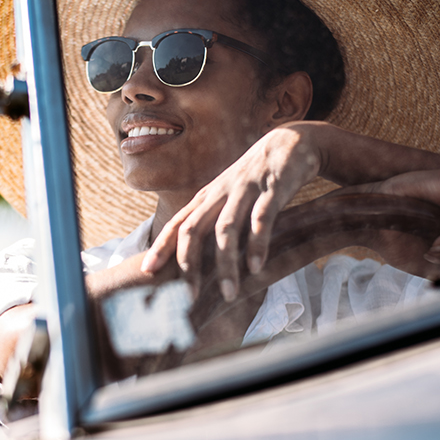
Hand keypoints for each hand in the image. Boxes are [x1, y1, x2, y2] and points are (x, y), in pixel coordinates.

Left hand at [141, 122, 327, 300]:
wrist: (291, 142)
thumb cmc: (255, 178)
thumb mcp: (227, 196)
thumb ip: (211, 221)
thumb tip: (195, 256)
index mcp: (207, 197)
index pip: (176, 223)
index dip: (161, 246)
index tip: (148, 271)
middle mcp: (220, 193)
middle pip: (193, 228)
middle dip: (188, 263)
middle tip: (190, 297)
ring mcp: (245, 189)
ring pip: (226, 229)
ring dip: (226, 264)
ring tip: (228, 293)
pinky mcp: (273, 188)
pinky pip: (261, 219)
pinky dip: (257, 244)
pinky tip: (256, 267)